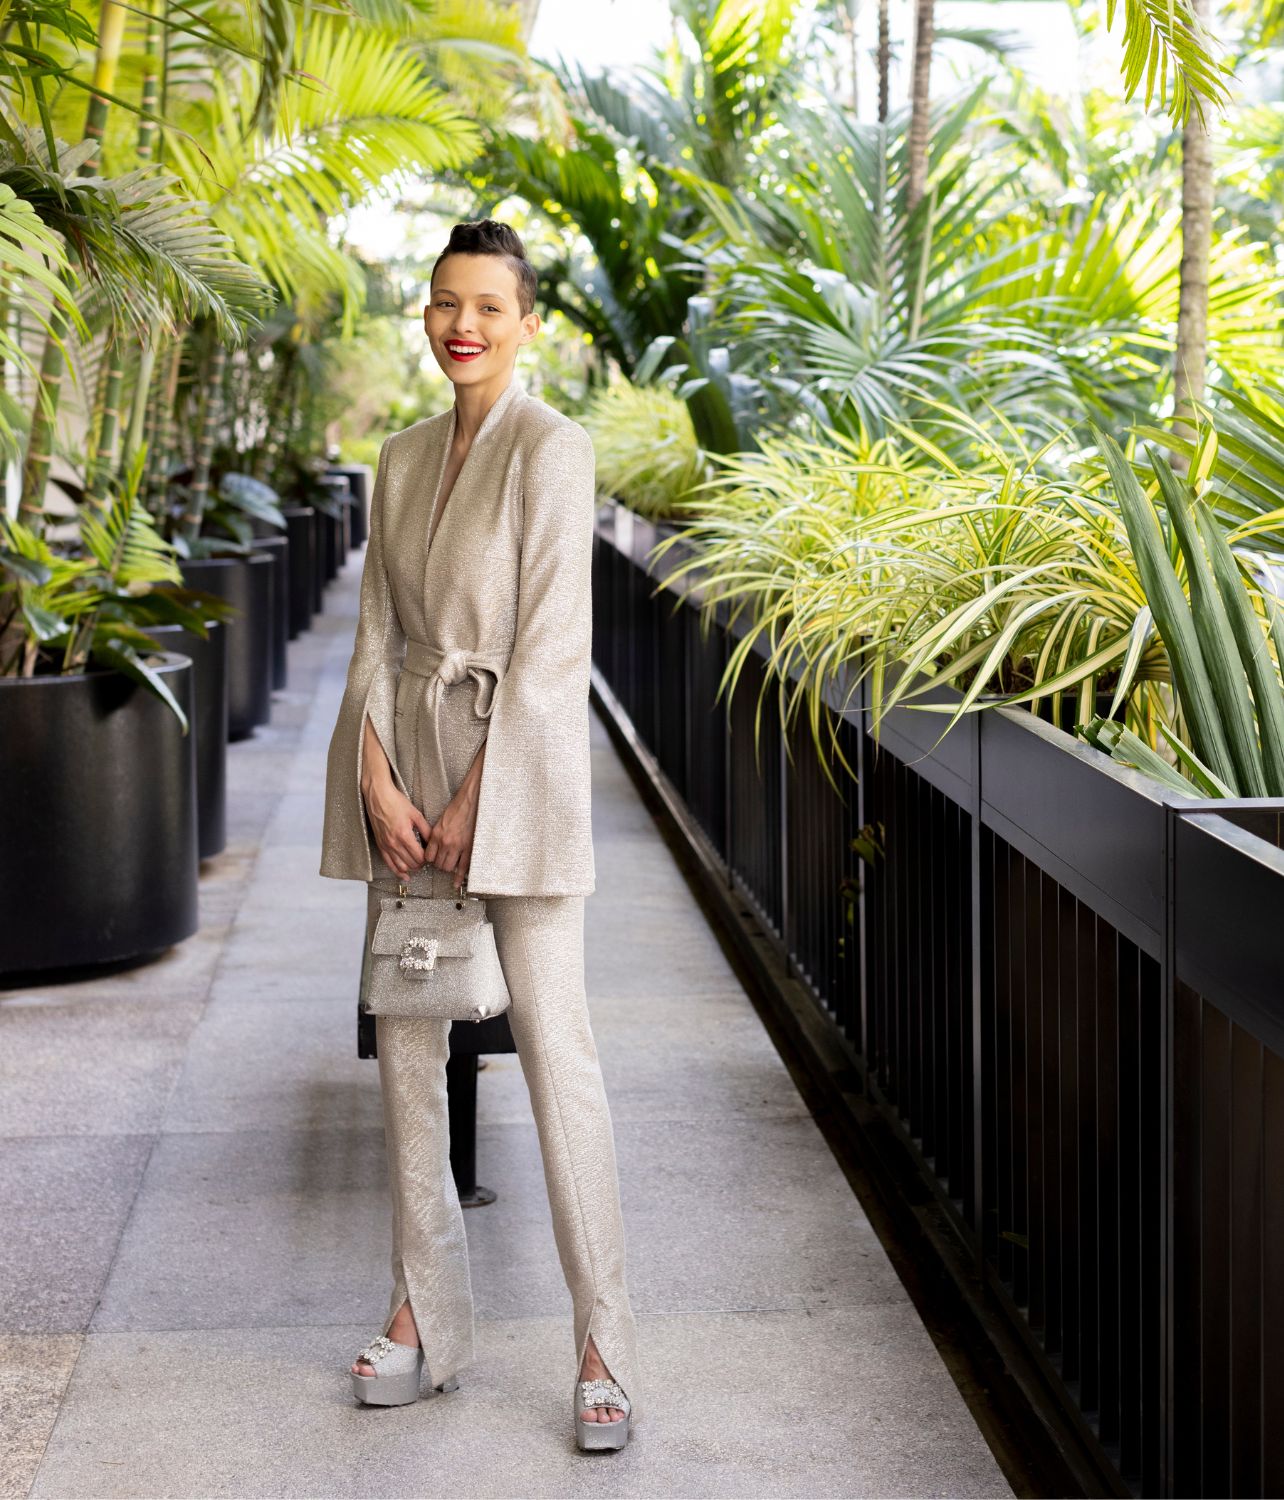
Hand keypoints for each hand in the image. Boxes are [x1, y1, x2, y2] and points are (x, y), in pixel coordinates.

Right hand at [363, 777, 432, 880]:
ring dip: (410, 869)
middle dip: (420, 864)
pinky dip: (397, 871)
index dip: (427, 859)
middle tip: (425, 860)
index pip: (419, 857)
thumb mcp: (416, 814)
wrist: (378, 797)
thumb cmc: (396, 803)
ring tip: (417, 866)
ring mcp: (386, 845)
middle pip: (411, 863)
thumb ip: (426, 829)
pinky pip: (388, 863)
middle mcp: (394, 843)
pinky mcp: (380, 845)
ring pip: (400, 866)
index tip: (430, 855)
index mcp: (404, 835)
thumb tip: (433, 841)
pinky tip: (404, 875)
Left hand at [420, 778, 477, 894]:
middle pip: (438, 864)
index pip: (428, 856)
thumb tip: (435, 845)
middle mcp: (446, 842)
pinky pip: (463, 867)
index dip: (431, 860)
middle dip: (439, 865)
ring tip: (451, 864)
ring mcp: (458, 846)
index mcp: (436, 834)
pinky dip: (459, 877)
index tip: (434, 859)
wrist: (472, 801)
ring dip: (448, 868)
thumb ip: (437, 834)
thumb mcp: (441, 820)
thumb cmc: (458, 808)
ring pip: (448, 867)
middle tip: (443, 861)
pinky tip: (456, 883)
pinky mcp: (469, 848)